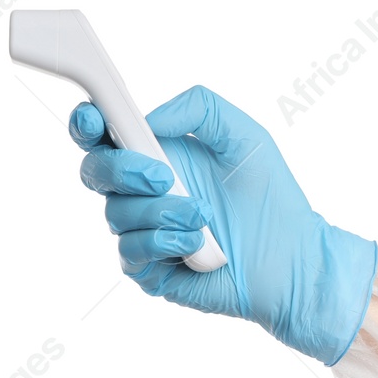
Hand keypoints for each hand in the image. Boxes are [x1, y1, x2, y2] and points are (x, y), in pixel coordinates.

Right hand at [69, 84, 377, 365]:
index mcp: (155, 155)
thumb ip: (198, 109)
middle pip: (94, 172)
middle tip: (163, 176)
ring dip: (160, 212)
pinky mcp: (147, 268)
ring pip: (116, 214)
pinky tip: (196, 243)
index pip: (103, 135)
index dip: (87, 125)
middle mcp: (140, 192)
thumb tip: (148, 119)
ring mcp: (141, 231)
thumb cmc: (269, 198)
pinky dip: (163, 242)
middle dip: (121, 170)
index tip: (95, 122)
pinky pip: (131, 252)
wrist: (290, 258)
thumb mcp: (243, 136)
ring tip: (203, 215)